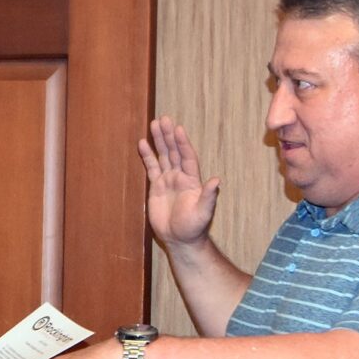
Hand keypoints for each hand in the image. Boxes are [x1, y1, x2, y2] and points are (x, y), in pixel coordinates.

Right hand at [138, 116, 219, 249]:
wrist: (180, 239)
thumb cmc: (194, 227)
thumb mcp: (203, 213)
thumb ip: (208, 196)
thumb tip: (216, 180)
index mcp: (192, 180)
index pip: (186, 157)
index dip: (183, 143)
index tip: (178, 129)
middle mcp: (180, 176)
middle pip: (174, 151)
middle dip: (168, 135)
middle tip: (163, 119)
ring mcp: (168, 180)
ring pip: (163, 156)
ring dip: (159, 141)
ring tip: (153, 124)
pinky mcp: (157, 187)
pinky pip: (151, 167)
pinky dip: (147, 155)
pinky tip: (142, 143)